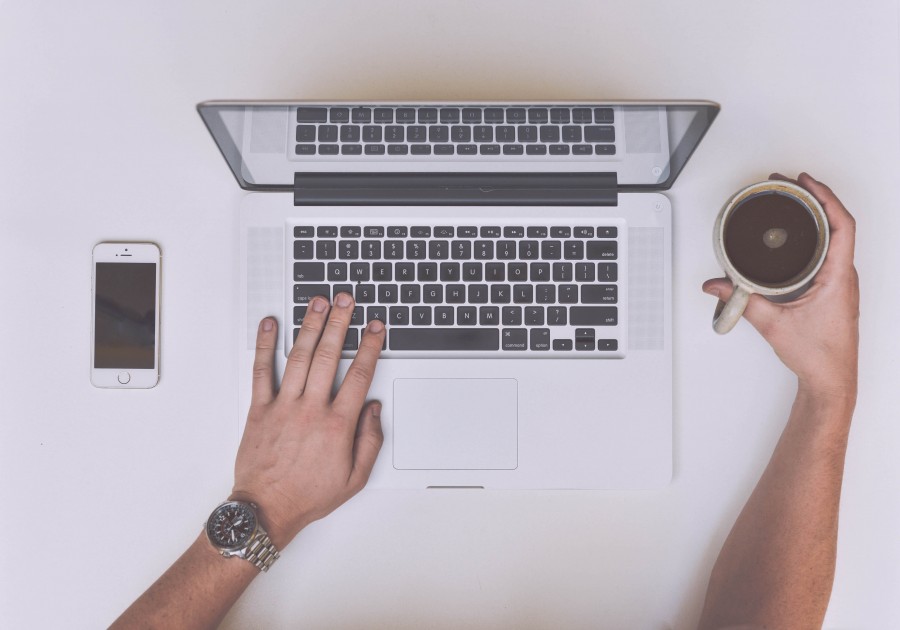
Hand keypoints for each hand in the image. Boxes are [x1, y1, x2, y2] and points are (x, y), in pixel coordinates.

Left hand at [230, 293, 385, 548]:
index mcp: (337, 425)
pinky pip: (262, 371)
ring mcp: (284, 407)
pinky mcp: (260, 410)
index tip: (375, 328)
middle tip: (346, 300)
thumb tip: (373, 409)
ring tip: (318, 303)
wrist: (267, 510)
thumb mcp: (355, 477)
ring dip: (310, 326)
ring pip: (300, 356)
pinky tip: (271, 325)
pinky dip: (266, 346)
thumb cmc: (308, 495)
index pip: (359, 374)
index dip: (370, 346)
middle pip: (330, 355)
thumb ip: (370, 440)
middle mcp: (311, 409)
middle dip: (340, 323)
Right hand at [703, 173, 858, 400]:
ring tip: (794, 201)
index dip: (825, 197)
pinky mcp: (833, 289)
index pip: (842, 225)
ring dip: (816, 216)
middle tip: (792, 184)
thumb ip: (742, 301)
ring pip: (835, 237)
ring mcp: (840, 282)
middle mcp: (843, 275)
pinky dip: (814, 235)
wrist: (832, 380)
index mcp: (838, 277)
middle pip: (837, 223)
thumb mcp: (773, 324)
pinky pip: (829, 252)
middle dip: (815, 198)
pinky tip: (798, 235)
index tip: (806, 182)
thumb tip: (718, 285)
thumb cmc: (818, 357)